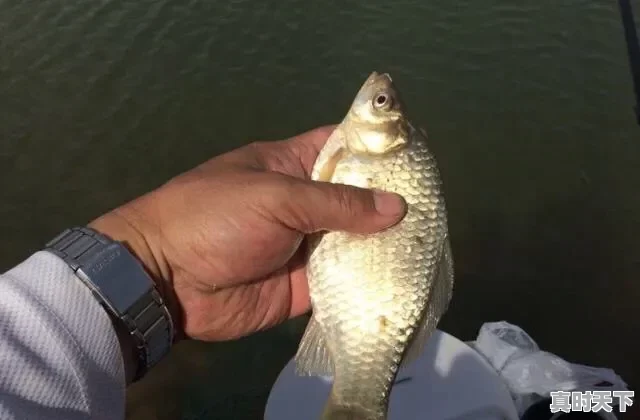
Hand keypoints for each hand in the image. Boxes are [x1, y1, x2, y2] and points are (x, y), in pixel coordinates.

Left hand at [89, 126, 405, 343]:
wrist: (165, 281)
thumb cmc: (214, 218)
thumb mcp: (276, 197)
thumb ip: (336, 203)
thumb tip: (397, 207)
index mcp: (291, 165)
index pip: (341, 147)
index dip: (377, 150)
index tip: (418, 156)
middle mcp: (303, 203)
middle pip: (355, 199)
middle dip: (390, 203)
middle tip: (436, 209)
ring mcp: (305, 246)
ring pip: (354, 242)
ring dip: (384, 246)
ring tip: (430, 245)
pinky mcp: (304, 286)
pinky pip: (343, 282)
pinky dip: (367, 283)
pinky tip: (403, 282)